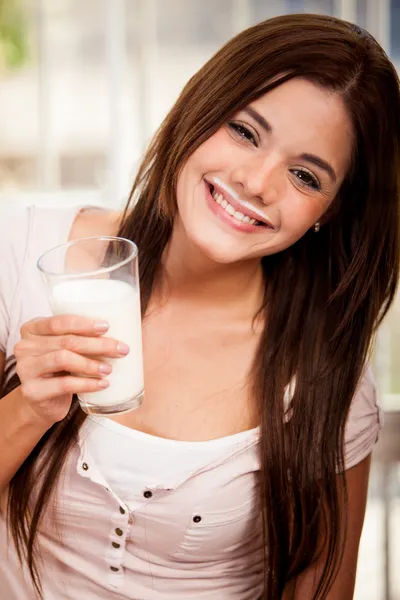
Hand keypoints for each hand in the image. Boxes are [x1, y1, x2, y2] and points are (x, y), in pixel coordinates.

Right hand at [14, 315, 128, 426]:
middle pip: (66, 341)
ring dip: (91, 364)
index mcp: (32, 329)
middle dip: (98, 344)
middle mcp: (24, 346)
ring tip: (109, 369)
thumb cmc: (60, 369)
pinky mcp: (32, 391)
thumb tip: (123, 329)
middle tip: (121, 349)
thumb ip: (80, 336)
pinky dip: (86, 384)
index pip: (58, 322)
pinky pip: (63, 384)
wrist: (43, 402)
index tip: (107, 327)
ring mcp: (25, 369)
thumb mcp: (65, 348)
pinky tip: (102, 384)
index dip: (84, 324)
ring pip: (63, 359)